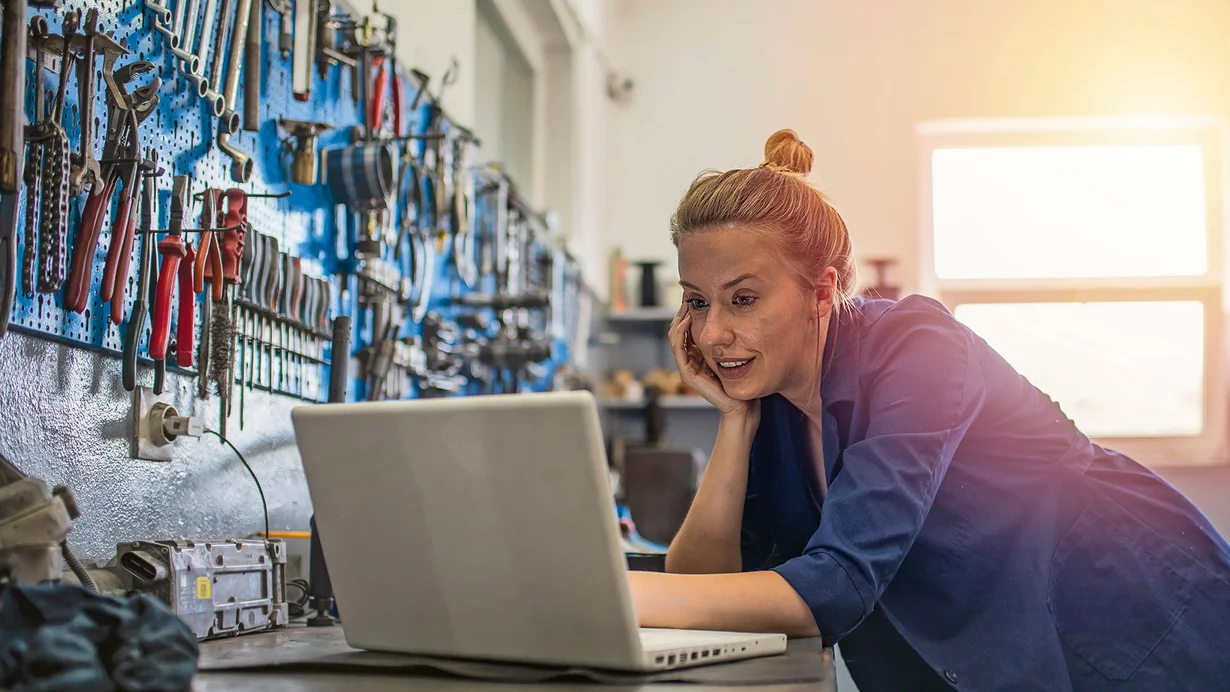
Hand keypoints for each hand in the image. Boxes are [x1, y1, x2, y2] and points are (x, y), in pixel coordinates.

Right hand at [669, 304, 758, 420]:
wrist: (741, 405)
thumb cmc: (741, 380)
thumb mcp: (733, 352)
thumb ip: (726, 339)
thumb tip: (729, 317)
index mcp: (698, 354)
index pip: (686, 329)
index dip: (687, 312)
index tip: (693, 296)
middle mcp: (690, 359)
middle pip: (677, 330)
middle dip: (680, 312)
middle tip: (686, 295)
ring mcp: (687, 367)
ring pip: (674, 337)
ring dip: (678, 319)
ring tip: (684, 305)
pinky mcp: (688, 374)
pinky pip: (679, 350)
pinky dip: (680, 334)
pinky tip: (686, 321)